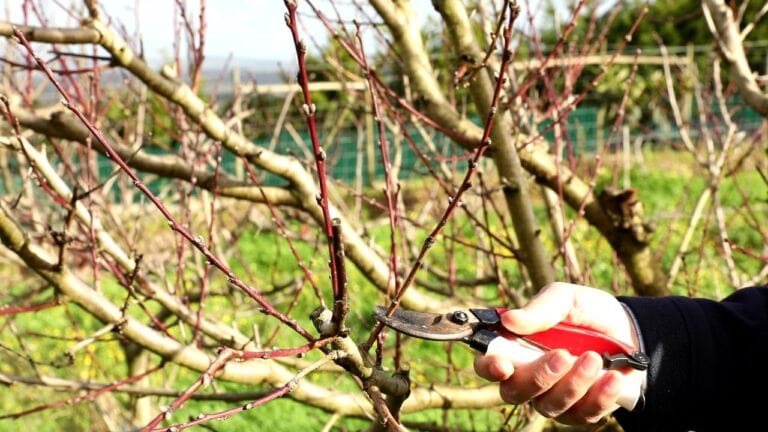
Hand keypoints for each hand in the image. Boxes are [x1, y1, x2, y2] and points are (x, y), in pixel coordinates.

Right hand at [474, 282, 642, 424]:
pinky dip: (599, 396)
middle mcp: (528, 376)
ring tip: (595, 358)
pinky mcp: (581, 412)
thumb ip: (540, 309)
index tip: (503, 365)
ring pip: (549, 405)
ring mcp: (553, 397)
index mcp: (515, 346)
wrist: (632, 331)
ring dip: (573, 383)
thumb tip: (509, 320)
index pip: (488, 364)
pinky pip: (583, 415)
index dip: (489, 367)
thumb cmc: (588, 312)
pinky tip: (613, 378)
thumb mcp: (567, 299)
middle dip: (538, 376)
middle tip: (563, 355)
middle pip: (514, 391)